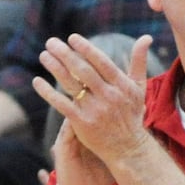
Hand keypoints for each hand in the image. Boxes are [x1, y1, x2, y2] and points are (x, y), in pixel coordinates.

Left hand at [33, 33, 153, 184]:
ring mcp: (95, 110)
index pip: (102, 62)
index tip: (72, 38)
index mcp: (122, 85)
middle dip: (66, 54)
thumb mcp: (139, 87)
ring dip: (55, 68)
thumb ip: (139, 61)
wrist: (128, 147)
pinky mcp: (82, 123)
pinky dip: (48, 92)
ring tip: (44, 55)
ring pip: (71, 85)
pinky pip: (61, 104)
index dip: (86, 49)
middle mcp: (109, 96)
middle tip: (51, 42)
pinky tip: (37, 82)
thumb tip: (146, 36)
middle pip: (84, 71)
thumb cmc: (132, 114)